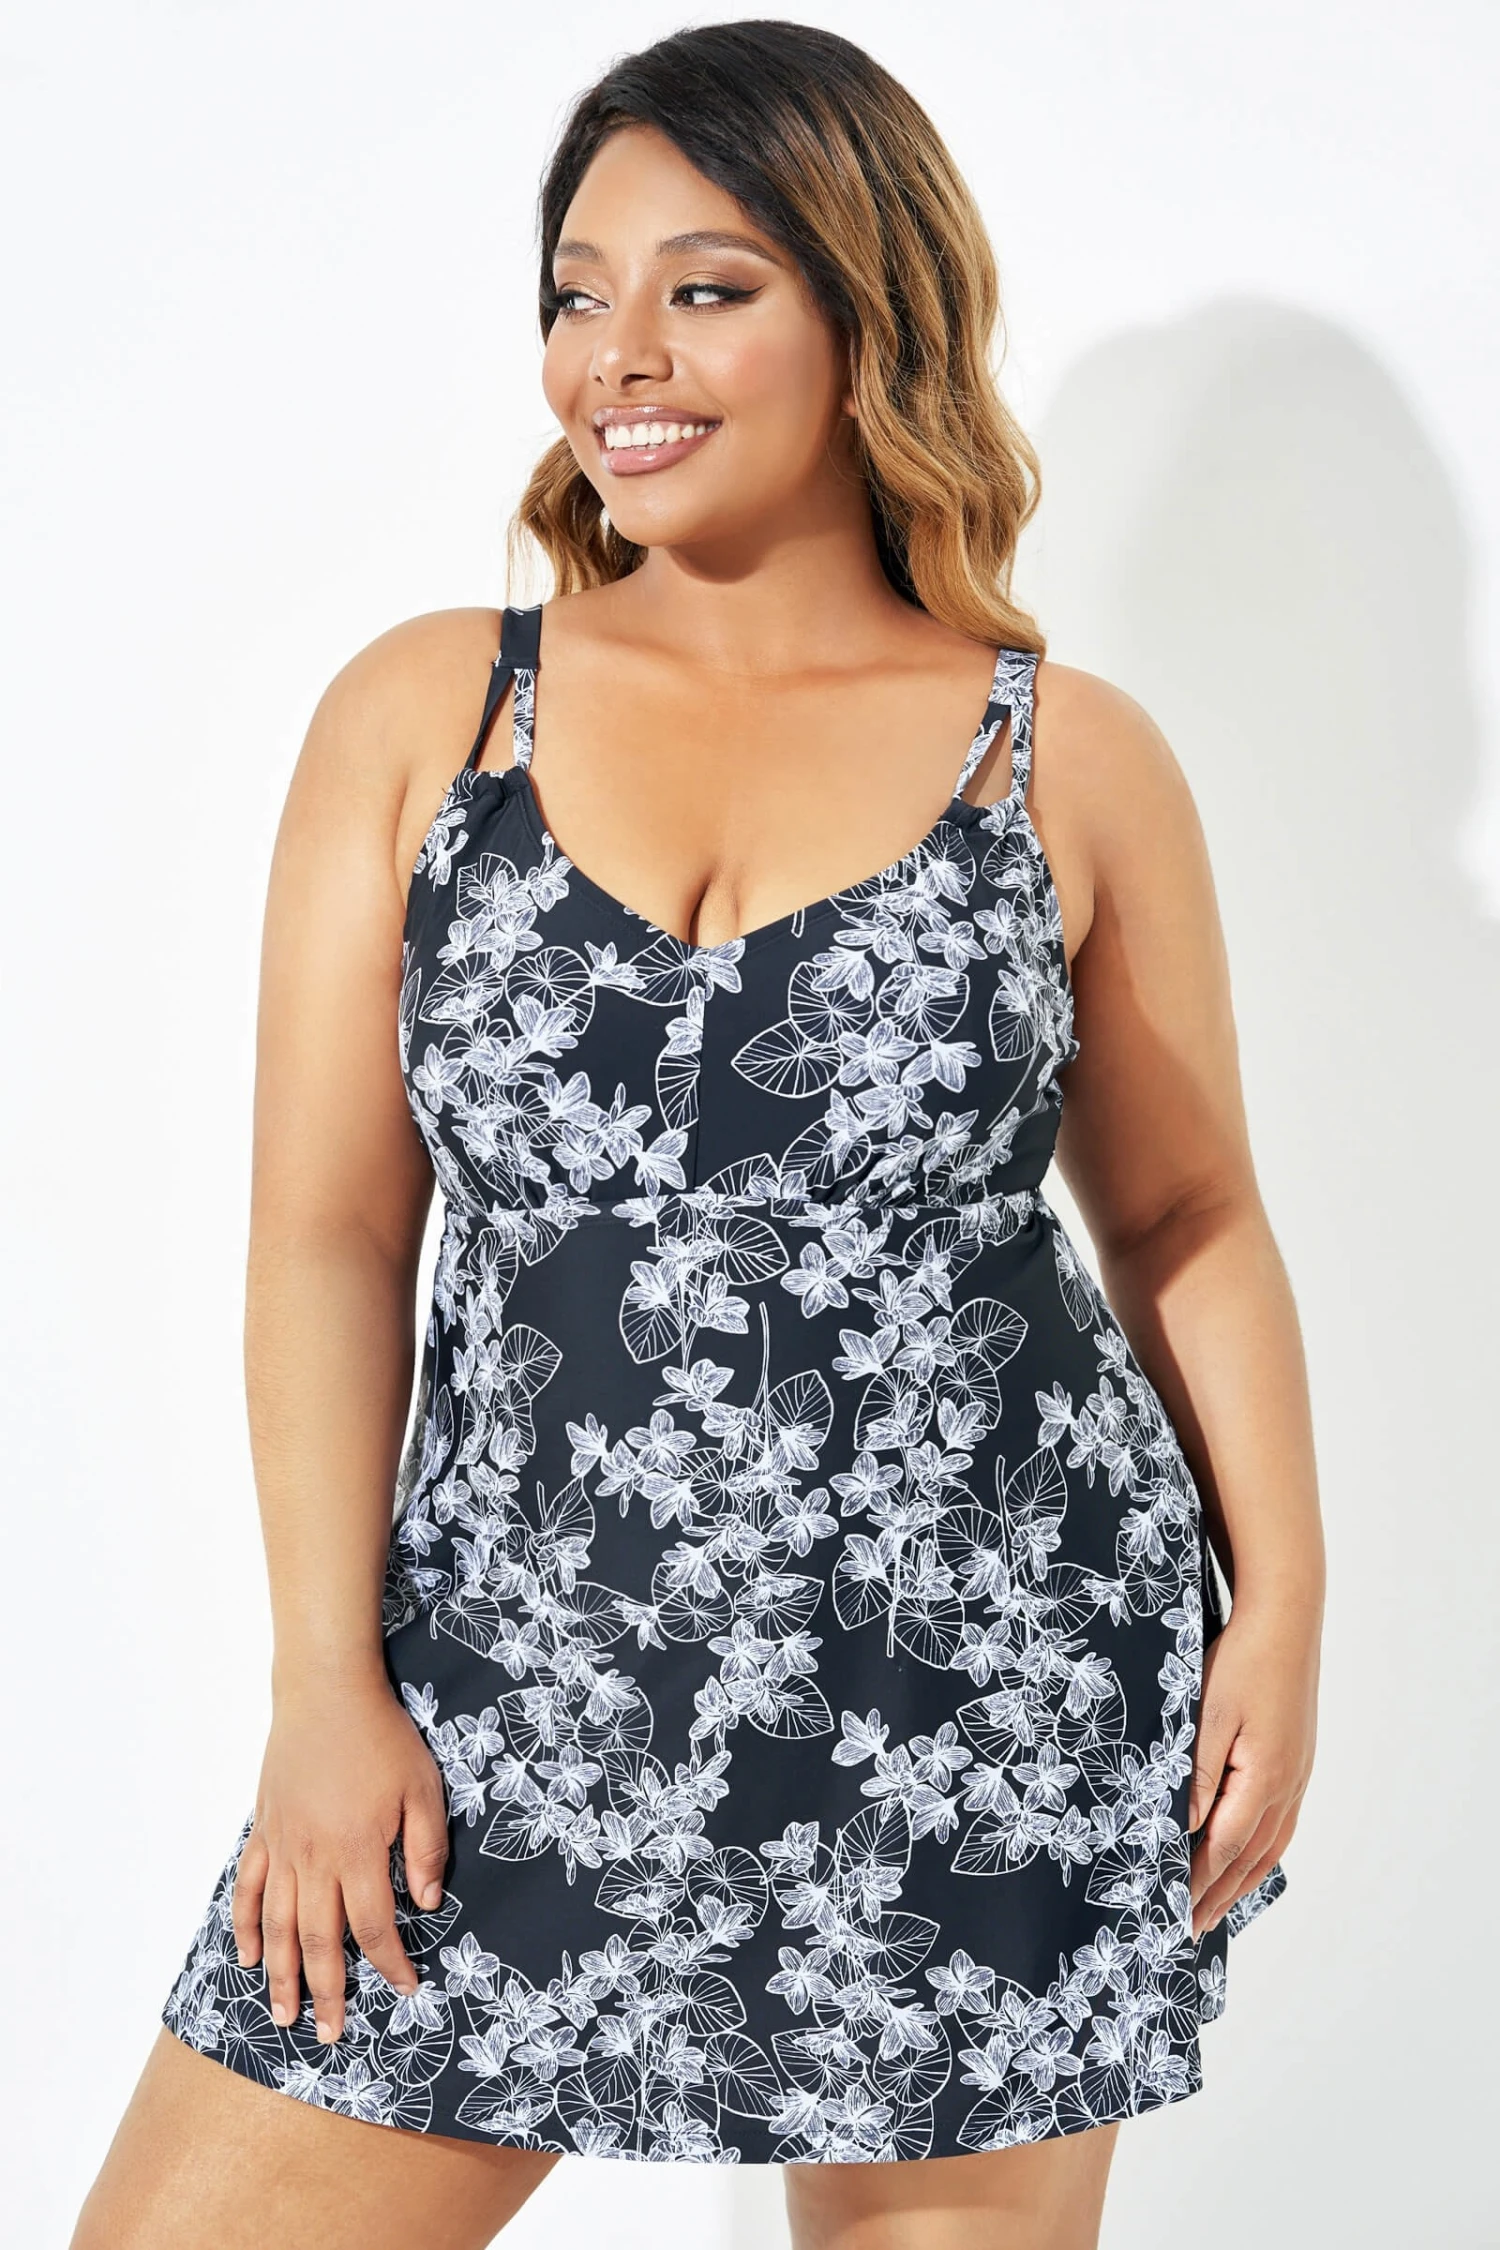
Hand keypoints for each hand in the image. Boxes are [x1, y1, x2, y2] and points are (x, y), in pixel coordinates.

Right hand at [230, 1671, 450, 2043]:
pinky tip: (249, 1956)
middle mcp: (315, 1859)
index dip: (390, 1962)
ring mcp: (283, 1847)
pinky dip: (247, 1926)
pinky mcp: (264, 1831)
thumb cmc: (382, 1737)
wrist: (326, 1693)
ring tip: (284, 2017)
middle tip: (330, 2035)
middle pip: (321, 1940)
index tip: (404, 1988)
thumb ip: (425, 1848)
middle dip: (328, 1991)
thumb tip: (427, 1902)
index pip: (375, 1925)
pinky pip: (250, 1889)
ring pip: (280, 1926)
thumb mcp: (423, 1787)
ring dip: (282, 1975)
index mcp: (359, 1850)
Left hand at [1188, 1600, 1317, 1938]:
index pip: (1222, 1847)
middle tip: (1191, 1929)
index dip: (1197, 1883)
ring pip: (1270, 1846)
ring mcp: (1297, 1776)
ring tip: (1218, 1906)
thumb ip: (1196, 1773)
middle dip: (1218, 1895)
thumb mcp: (1209, 1714)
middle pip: (1249, 1858)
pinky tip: (1249, 1856)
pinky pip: (1280, 1824)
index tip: (1174, 1912)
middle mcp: (1287, 1786)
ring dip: (1242, 1880)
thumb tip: (1184, 1828)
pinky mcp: (1297, 1762)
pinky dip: (1261, 1851)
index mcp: (1263, 1779)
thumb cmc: (1242, 1661)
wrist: (1286, 1622)